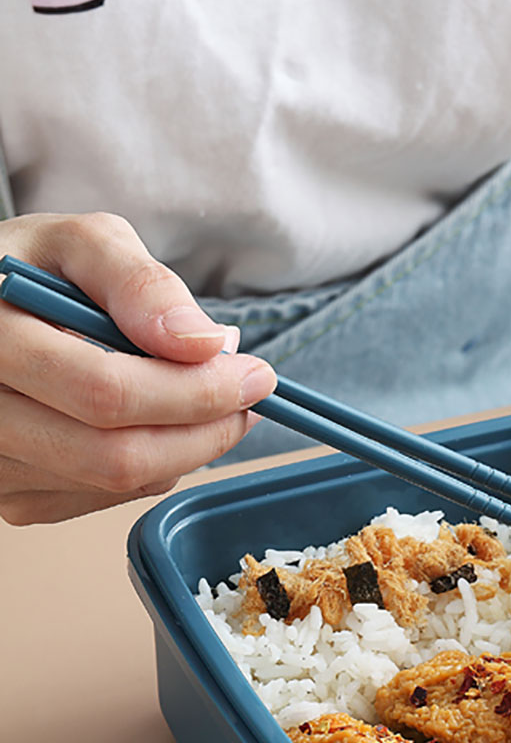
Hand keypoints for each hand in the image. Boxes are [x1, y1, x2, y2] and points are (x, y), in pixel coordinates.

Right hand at [0, 212, 275, 524]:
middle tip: (246, 398)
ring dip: (184, 449)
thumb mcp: (79, 245)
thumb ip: (140, 283)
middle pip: (115, 456)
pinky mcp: (6, 497)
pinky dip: (149, 465)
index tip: (253, 374)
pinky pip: (100, 498)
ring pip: (116, 484)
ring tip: (201, 399)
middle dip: (205, 432)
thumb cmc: (29, 270)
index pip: (105, 393)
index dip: (195, 391)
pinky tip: (152, 422)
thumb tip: (204, 343)